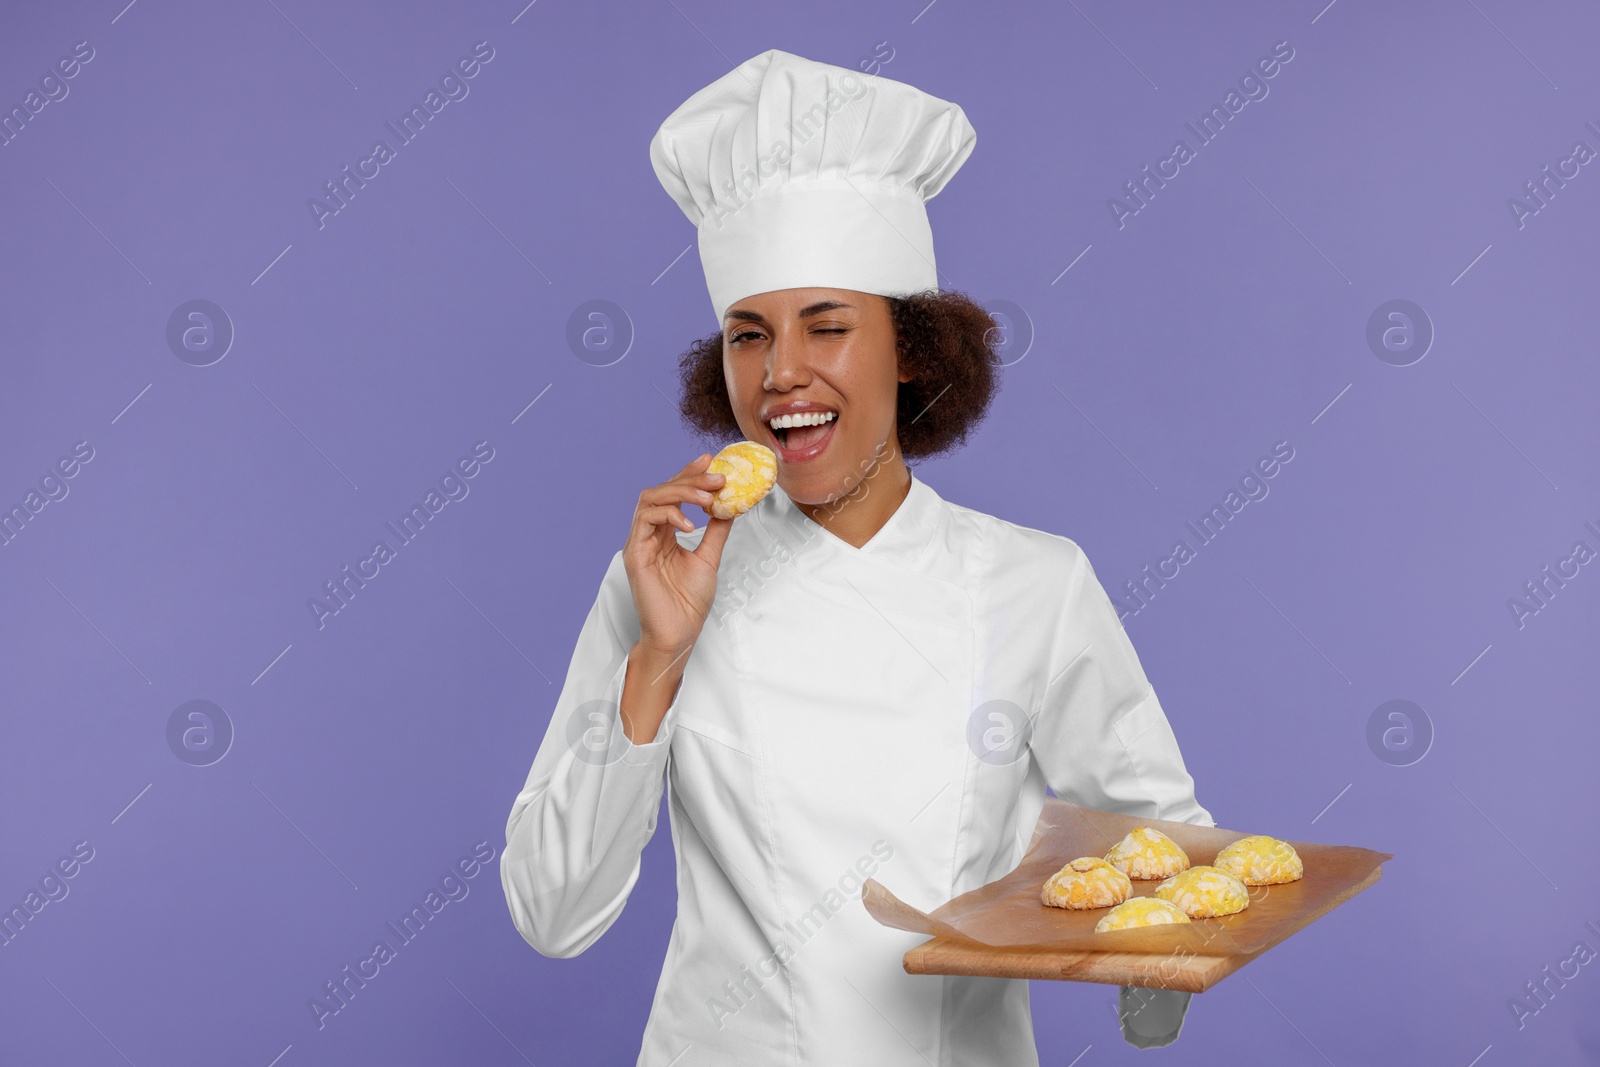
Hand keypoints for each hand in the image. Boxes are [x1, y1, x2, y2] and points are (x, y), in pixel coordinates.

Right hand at [622, 453, 733, 659]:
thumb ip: (717, 531)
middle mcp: (649, 534)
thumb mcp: (709, 558)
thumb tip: (731, 506)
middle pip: (661, 490)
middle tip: (718, 476)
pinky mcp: (634, 554)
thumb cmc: (688, 602)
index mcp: (664, 534)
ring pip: (650, 499)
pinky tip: (691, 524)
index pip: (673, 494)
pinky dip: (669, 515)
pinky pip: (645, 520)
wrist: (678, 633)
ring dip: (680, 492)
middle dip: (690, 478)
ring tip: (708, 498)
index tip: (712, 461)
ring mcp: (639, 542)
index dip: (690, 474)